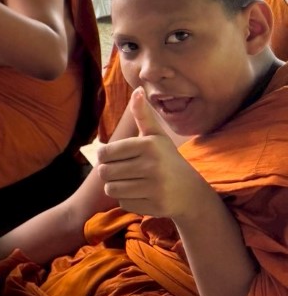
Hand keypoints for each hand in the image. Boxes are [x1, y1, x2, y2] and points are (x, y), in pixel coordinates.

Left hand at [95, 88, 211, 219]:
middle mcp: (152, 164)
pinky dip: (129, 200)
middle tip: (124, 172)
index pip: (104, 153)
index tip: (115, 158)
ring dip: (117, 188)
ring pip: (111, 189)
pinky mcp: (155, 205)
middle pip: (105, 172)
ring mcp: (155, 186)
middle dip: (110, 174)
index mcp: (148, 145)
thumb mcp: (156, 136)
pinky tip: (144, 195)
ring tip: (133, 183)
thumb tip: (137, 89)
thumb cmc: (168, 160)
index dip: (105, 157)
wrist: (192, 193)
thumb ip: (143, 115)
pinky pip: (123, 203)